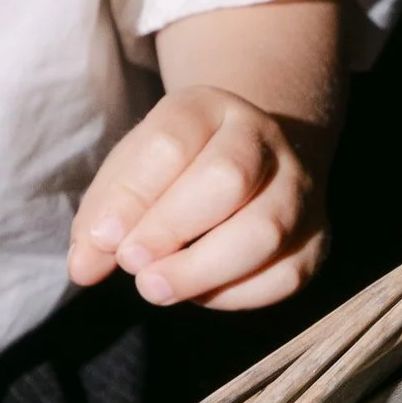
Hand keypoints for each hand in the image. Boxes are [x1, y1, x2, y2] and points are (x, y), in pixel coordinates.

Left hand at [69, 91, 330, 311]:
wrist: (256, 157)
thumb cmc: (179, 170)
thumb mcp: (133, 172)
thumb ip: (102, 218)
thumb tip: (84, 269)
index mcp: (209, 108)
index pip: (171, 144)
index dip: (133, 198)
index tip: (104, 241)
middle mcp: (264, 139)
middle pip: (227, 179)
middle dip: (172, 228)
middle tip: (133, 264)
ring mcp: (300, 188)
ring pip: (265, 230)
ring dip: (202, 270)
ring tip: (156, 288)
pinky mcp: (318, 237)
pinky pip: (286, 273)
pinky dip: (237, 294)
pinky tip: (202, 292)